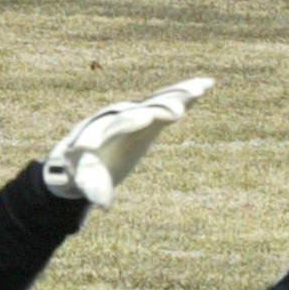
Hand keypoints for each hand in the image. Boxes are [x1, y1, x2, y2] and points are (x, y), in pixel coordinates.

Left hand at [43, 77, 213, 207]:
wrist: (82, 154)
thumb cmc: (82, 171)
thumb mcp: (86, 182)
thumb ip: (94, 190)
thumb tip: (103, 205)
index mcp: (99, 130)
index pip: (115, 125)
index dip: (130, 123)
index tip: (146, 117)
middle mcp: (116, 116)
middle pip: (140, 109)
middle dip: (157, 109)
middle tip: (176, 110)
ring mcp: (133, 113)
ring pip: (156, 101)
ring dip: (176, 96)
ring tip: (199, 91)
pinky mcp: (147, 115)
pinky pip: (167, 101)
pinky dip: (185, 93)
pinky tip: (206, 84)